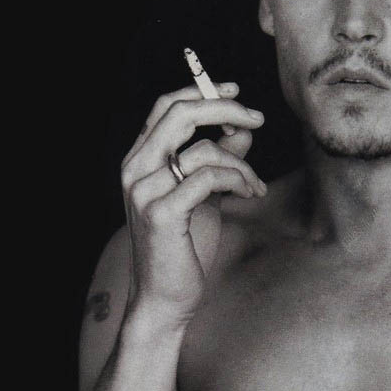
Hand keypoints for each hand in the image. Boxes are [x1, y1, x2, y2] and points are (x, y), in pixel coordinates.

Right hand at [120, 83, 265, 321]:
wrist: (165, 299)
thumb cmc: (183, 249)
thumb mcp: (204, 196)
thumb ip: (217, 161)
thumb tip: (241, 130)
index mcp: (138, 162)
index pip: (165, 107)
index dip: (201, 92)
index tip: (235, 92)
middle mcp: (135, 171)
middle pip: (179, 114)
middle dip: (224, 110)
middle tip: (256, 119)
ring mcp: (144, 191)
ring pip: (203, 150)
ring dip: (241, 164)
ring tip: (255, 184)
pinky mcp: (162, 213)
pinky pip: (208, 178)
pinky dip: (237, 180)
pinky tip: (250, 193)